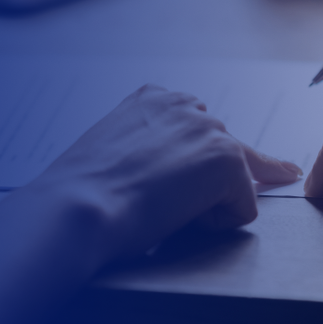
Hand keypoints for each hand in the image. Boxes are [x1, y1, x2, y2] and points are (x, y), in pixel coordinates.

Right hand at [23, 85, 301, 264]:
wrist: (77, 210)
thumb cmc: (83, 195)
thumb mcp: (112, 152)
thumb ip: (147, 147)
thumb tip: (174, 171)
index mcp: (153, 99)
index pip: (198, 131)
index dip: (193, 166)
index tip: (188, 179)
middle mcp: (186, 105)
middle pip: (224, 154)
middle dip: (206, 184)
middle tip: (162, 201)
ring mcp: (210, 130)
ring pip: (233, 182)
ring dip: (206, 204)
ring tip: (160, 207)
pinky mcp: (227, 159)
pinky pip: (244, 209)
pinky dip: (218, 225)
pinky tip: (177, 217)